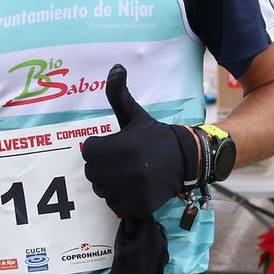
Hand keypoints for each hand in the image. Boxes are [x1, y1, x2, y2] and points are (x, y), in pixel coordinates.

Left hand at [81, 64, 196, 218]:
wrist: (185, 159)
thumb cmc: (154, 136)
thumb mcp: (135, 115)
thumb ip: (119, 93)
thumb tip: (116, 67)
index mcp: (119, 146)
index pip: (88, 150)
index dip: (99, 147)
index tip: (114, 146)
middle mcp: (124, 169)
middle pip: (92, 172)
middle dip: (102, 166)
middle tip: (121, 161)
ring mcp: (131, 190)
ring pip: (102, 190)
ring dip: (110, 184)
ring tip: (127, 174)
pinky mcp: (138, 206)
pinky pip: (115, 206)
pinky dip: (121, 200)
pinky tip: (134, 188)